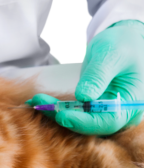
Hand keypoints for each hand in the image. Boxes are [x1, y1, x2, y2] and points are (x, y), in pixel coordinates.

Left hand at [27, 20, 143, 135]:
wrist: (121, 42)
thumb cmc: (122, 44)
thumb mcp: (111, 55)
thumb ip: (98, 76)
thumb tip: (83, 96)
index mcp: (131, 104)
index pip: (108, 121)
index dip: (83, 122)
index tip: (62, 116)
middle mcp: (118, 114)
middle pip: (89, 125)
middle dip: (63, 117)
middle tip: (41, 104)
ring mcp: (103, 113)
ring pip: (78, 121)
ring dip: (55, 112)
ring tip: (36, 100)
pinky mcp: (91, 110)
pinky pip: (73, 113)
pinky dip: (57, 108)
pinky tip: (40, 101)